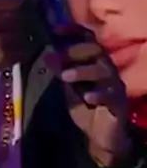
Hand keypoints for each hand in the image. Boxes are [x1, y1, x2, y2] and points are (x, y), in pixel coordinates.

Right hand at [0, 0, 26, 91]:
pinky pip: (23, 51)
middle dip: (24, 20)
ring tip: (21, 36)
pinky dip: (24, 50)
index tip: (19, 8)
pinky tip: (17, 48)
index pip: (17, 1)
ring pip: (25, 34)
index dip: (20, 5)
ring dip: (25, 35)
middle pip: (23, 17)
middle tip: (23, 22)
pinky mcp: (3, 59)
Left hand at [51, 29, 130, 166]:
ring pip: (103, 70)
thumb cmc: (87, 110)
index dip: (74, 32)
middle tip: (57, 57)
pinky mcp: (119, 103)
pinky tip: (87, 97)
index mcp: (95, 63)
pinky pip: (111, 95)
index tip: (56, 30)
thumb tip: (48, 56)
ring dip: (83, 71)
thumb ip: (61, 73)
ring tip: (65, 76)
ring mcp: (114, 86)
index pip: (88, 40)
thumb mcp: (69, 90)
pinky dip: (99, 94)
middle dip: (75, 51)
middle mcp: (107, 69)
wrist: (101, 137)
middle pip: (96, 50)